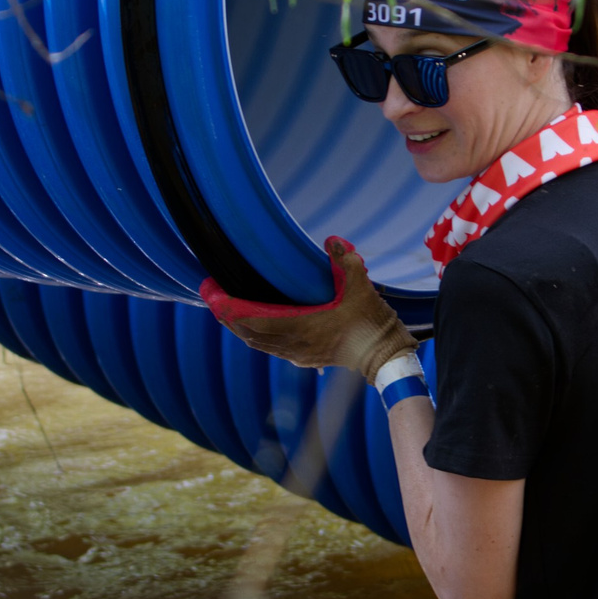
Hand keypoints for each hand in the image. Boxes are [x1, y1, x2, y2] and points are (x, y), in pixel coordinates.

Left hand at [202, 237, 417, 383]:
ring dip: (240, 328)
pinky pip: (271, 348)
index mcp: (303, 328)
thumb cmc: (372, 323)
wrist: (384, 355)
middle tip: (213, 297)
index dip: (231, 309)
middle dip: (227, 317)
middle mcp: (295, 345)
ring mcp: (299, 354)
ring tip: (226, 310)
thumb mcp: (362, 286)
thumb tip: (331, 240)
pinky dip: (256, 336)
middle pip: (249, 334)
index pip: (255, 321)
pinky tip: (253, 324)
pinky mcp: (306, 358)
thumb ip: (346, 260)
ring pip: (258, 343)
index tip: (215, 295)